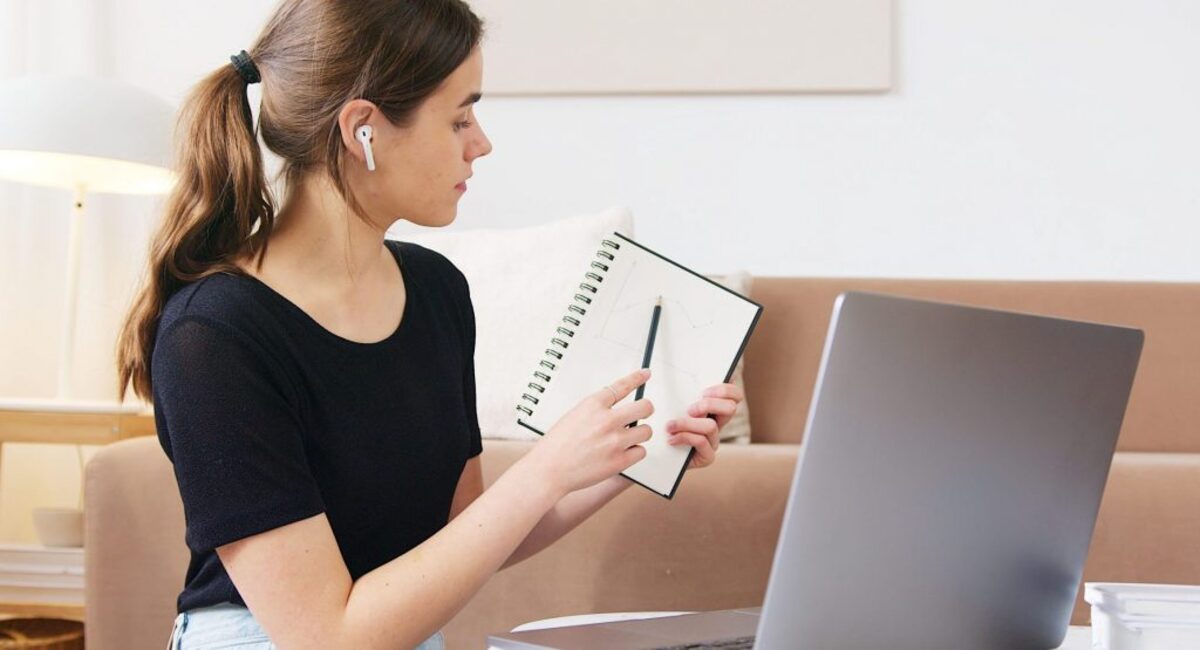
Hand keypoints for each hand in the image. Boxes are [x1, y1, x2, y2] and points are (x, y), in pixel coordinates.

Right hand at [526, 368, 654, 496]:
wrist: (548, 470)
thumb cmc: (556, 446)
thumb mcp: (574, 416)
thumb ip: (597, 411)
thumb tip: (618, 411)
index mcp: (593, 405)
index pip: (623, 386)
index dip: (637, 378)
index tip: (645, 374)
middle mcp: (607, 420)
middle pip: (645, 407)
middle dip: (645, 410)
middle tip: (642, 415)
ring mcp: (615, 441)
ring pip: (646, 431)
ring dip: (639, 434)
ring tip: (626, 439)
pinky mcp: (619, 461)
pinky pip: (641, 452)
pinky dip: (634, 453)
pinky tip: (622, 453)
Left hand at [665, 382, 743, 469]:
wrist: (661, 456)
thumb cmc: (667, 426)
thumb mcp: (674, 405)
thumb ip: (683, 392)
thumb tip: (682, 371)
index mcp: (714, 408)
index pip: (735, 395)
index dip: (726, 389)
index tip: (703, 391)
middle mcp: (718, 424)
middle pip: (731, 408)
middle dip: (709, 405)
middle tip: (689, 409)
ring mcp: (714, 441)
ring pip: (711, 426)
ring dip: (688, 423)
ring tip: (670, 426)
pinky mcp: (708, 457)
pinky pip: (701, 442)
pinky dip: (683, 437)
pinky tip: (671, 439)